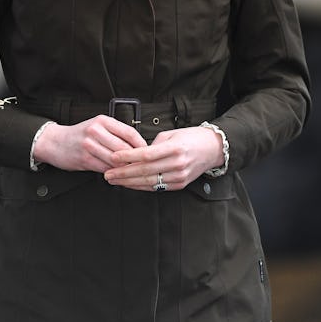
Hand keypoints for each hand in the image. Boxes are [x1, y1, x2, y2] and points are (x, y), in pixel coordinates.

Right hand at [33, 115, 146, 172]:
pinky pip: (105, 168)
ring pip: (116, 159)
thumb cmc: (79, 135)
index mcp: (102, 121)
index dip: (141, 144)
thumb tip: (137, 145)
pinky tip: (118, 174)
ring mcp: (90, 145)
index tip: (147, 151)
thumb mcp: (97, 126)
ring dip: (125, 167)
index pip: (129, 132)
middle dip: (135, 158)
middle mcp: (96, 131)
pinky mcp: (85, 159)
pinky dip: (113, 173)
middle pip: (124, 147)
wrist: (54, 142)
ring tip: (132, 171)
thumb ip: (114, 133)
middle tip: (143, 165)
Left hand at [104, 126, 223, 190]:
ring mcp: (179, 177)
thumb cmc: (191, 138)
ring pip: (148, 182)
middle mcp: (177, 164)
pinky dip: (140, 186)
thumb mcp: (171, 134)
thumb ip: (152, 144)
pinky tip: (129, 184)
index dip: (127, 157)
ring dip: (128, 182)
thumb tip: (136, 153)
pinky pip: (156, 187)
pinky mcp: (179, 185)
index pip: (146, 155)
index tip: (113, 157)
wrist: (212, 149)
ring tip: (114, 180)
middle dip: (123, 173)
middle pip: (144, 171)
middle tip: (108, 174)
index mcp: (174, 148)